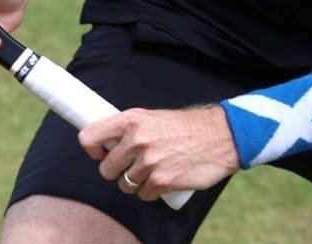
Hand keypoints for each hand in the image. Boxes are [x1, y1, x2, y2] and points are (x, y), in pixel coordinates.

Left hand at [81, 107, 238, 201]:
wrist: (222, 136)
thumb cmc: (187, 126)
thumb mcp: (154, 117)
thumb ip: (131, 129)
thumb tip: (107, 144)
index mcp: (131, 120)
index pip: (89, 138)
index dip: (93, 150)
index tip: (102, 153)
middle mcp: (137, 140)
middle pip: (106, 169)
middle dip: (118, 171)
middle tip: (134, 165)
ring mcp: (149, 162)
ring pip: (125, 185)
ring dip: (136, 183)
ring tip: (153, 170)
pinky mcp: (162, 180)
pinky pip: (144, 194)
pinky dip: (152, 191)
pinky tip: (164, 179)